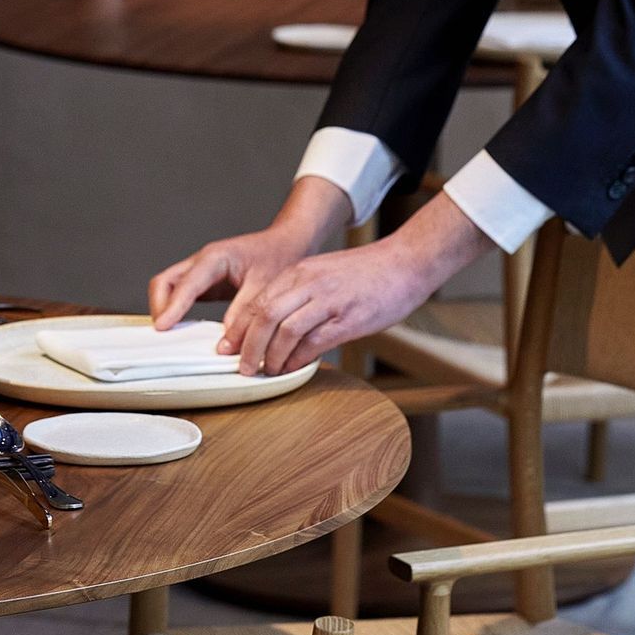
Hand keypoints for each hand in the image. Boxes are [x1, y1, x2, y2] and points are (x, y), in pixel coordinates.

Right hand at [149, 227, 307, 331]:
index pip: (186, 283)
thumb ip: (246, 311)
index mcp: (215, 257)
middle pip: (165, 282)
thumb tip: (227, 340)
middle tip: (163, 334)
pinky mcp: (204, 284)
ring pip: (168, 288)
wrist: (285, 244)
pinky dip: (177, 312)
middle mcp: (202, 262)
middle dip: (160, 307)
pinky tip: (184, 331)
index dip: (173, 306)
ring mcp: (200, 272)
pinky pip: (181, 296)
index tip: (162, 327)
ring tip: (171, 335)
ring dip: (165, 309)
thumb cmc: (277, 257)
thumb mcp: (265, 284)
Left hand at [219, 192, 495, 375]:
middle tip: (242, 367)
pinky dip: (298, 360)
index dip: (239, 328)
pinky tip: (292, 369)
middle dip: (248, 345)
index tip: (228, 348)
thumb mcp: (323, 273)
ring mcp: (329, 300)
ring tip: (266, 372)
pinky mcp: (350, 319)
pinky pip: (314, 342)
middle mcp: (309, 282)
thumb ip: (299, 294)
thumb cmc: (366, 272)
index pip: (257, 301)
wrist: (405, 262)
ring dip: (271, 356)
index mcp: (299, 272)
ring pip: (285, 330)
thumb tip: (275, 327)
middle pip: (264, 315)